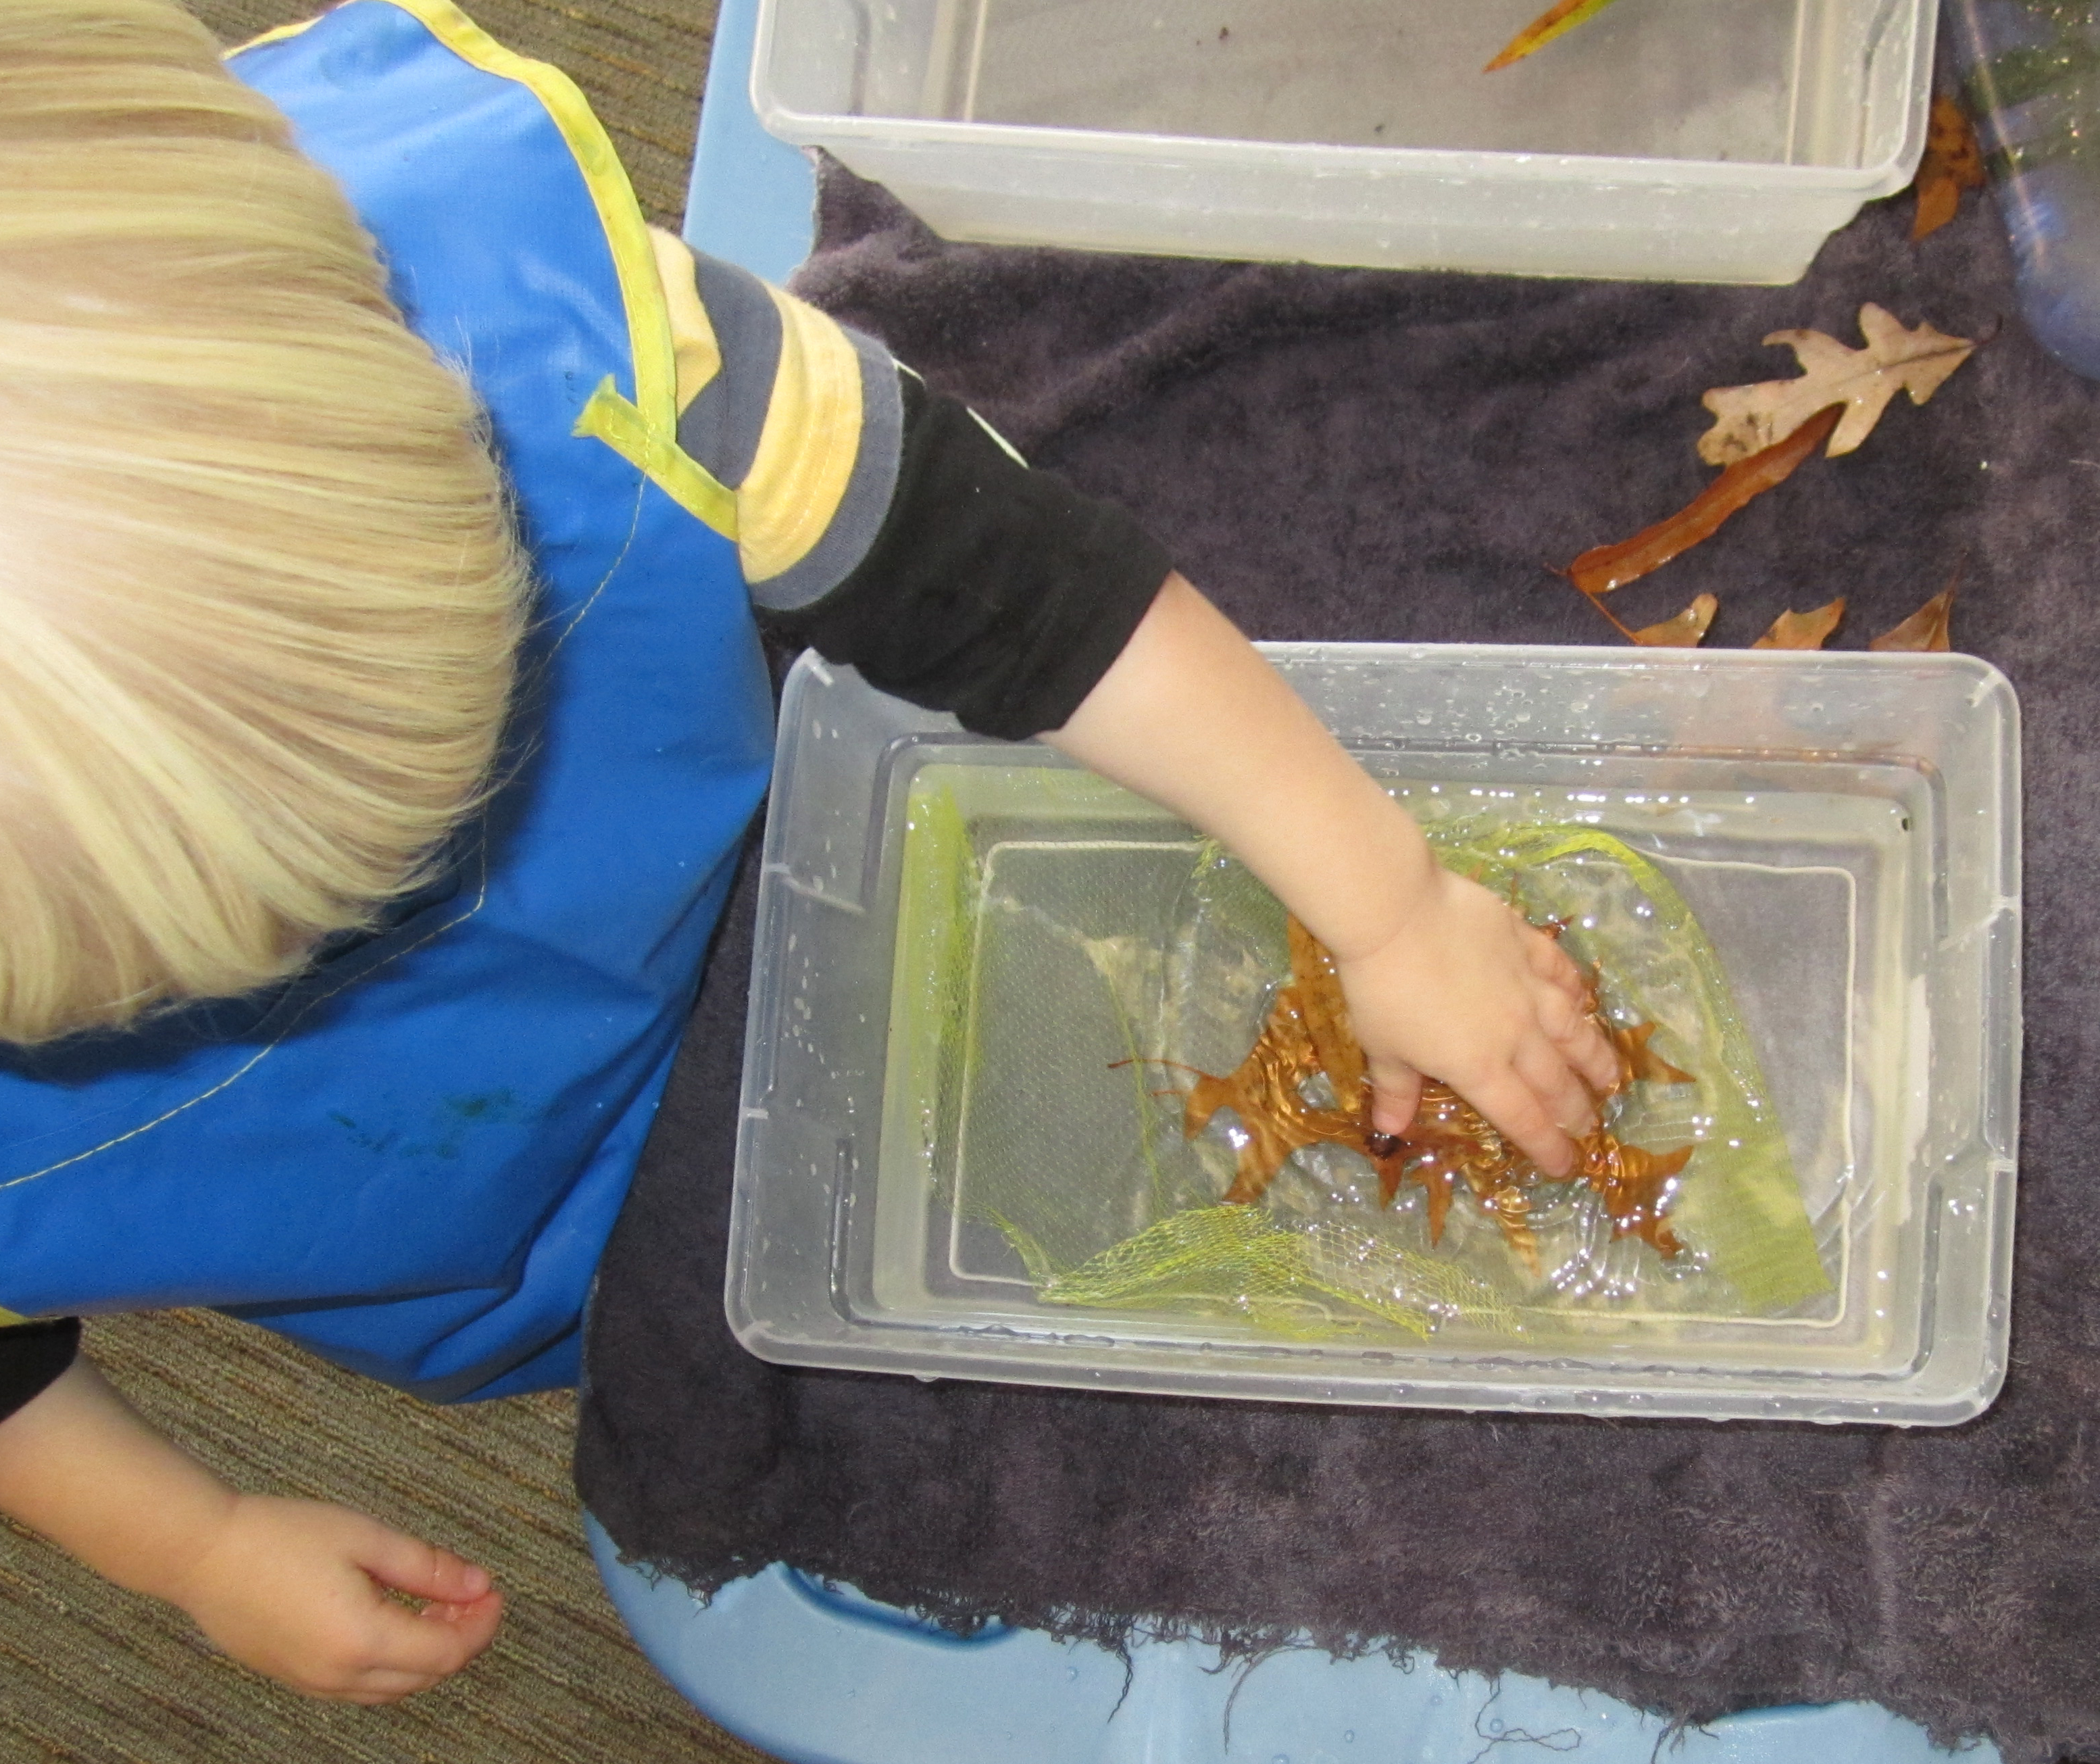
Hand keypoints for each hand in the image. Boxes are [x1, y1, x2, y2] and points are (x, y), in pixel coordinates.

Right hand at [167, 1494, 502, 1703]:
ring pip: (395, 1688)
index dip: (481, 1624)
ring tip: (438, 1603)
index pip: (447, 1653)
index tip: (493, 1592)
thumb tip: (477, 1584)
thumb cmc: (279, 1537)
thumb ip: (428, 1567)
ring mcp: (314, 1683)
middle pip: (426, 1676)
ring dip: (428, 1652)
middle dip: (460, 1638)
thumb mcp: (368, 1538)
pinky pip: (362, 1687)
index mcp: (362, 1641)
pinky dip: (393, 1661)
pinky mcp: (296, 1678)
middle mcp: (339, 1676)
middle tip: (472, 1594)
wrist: (203, 1554)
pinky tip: (397, 1620)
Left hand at [1332, 865, 1618, 1175]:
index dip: (1547, 1147)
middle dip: (1576, 1110)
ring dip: (1594, 1057)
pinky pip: (1559, 971)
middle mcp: (1515, 1033)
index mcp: (1479, 1067)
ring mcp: (1526, 986)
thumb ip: (1396, 1089)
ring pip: (1572, 1029)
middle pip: (1554, 1080)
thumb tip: (1391, 1130)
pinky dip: (1575, 988)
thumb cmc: (1381, 987)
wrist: (1397, 912)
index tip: (1566, 1167)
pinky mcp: (1525, 943)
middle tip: (1592, 1128)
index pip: (1522, 1118)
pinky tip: (1583, 999)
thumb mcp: (1380, 1047)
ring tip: (1611, 1078)